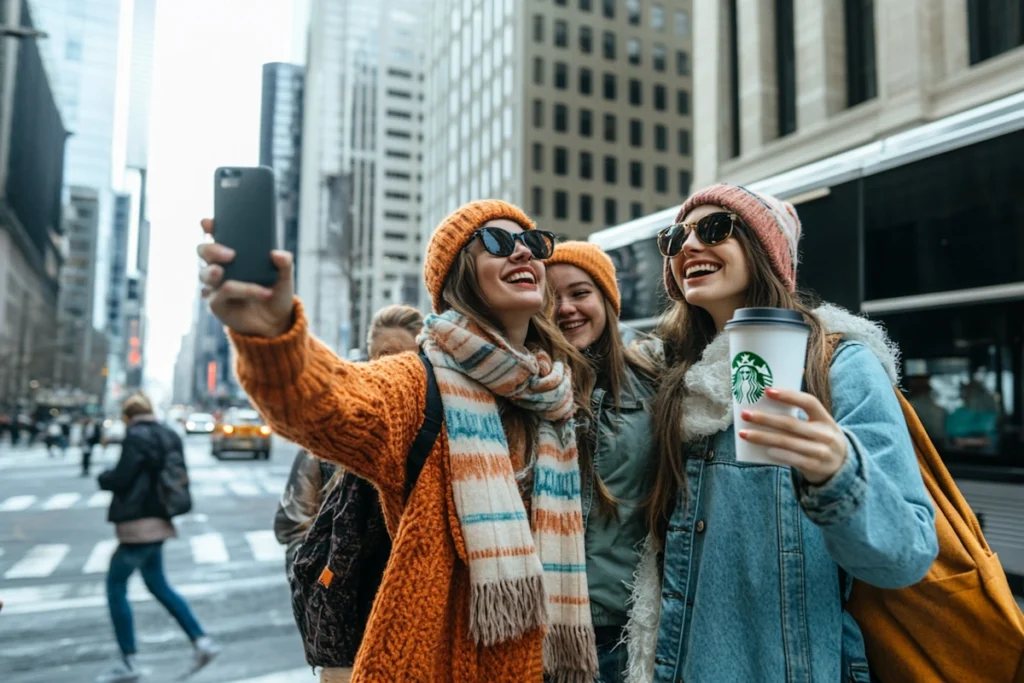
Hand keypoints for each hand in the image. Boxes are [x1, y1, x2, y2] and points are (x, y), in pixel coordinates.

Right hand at [198, 218, 294, 337]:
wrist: (276, 322)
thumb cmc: (276, 293)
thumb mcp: (285, 277)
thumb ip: (285, 263)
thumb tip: (276, 254)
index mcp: (232, 254)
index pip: (215, 235)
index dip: (209, 227)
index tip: (208, 222)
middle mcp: (220, 267)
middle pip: (203, 252)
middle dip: (211, 249)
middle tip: (230, 253)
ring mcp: (215, 286)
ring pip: (207, 273)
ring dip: (214, 271)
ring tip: (221, 272)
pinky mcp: (217, 304)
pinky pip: (223, 293)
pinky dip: (244, 290)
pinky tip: (261, 292)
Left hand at [739, 387, 846, 484]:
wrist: (842, 467)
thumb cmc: (821, 439)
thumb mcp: (820, 424)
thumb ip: (802, 415)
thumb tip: (768, 398)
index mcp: (826, 419)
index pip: (809, 402)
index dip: (789, 395)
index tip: (767, 391)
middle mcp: (825, 434)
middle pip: (791, 424)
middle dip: (765, 418)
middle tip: (745, 414)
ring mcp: (820, 451)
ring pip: (786, 442)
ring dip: (762, 437)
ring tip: (744, 433)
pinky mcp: (813, 466)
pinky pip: (791, 459)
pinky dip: (776, 453)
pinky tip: (763, 450)